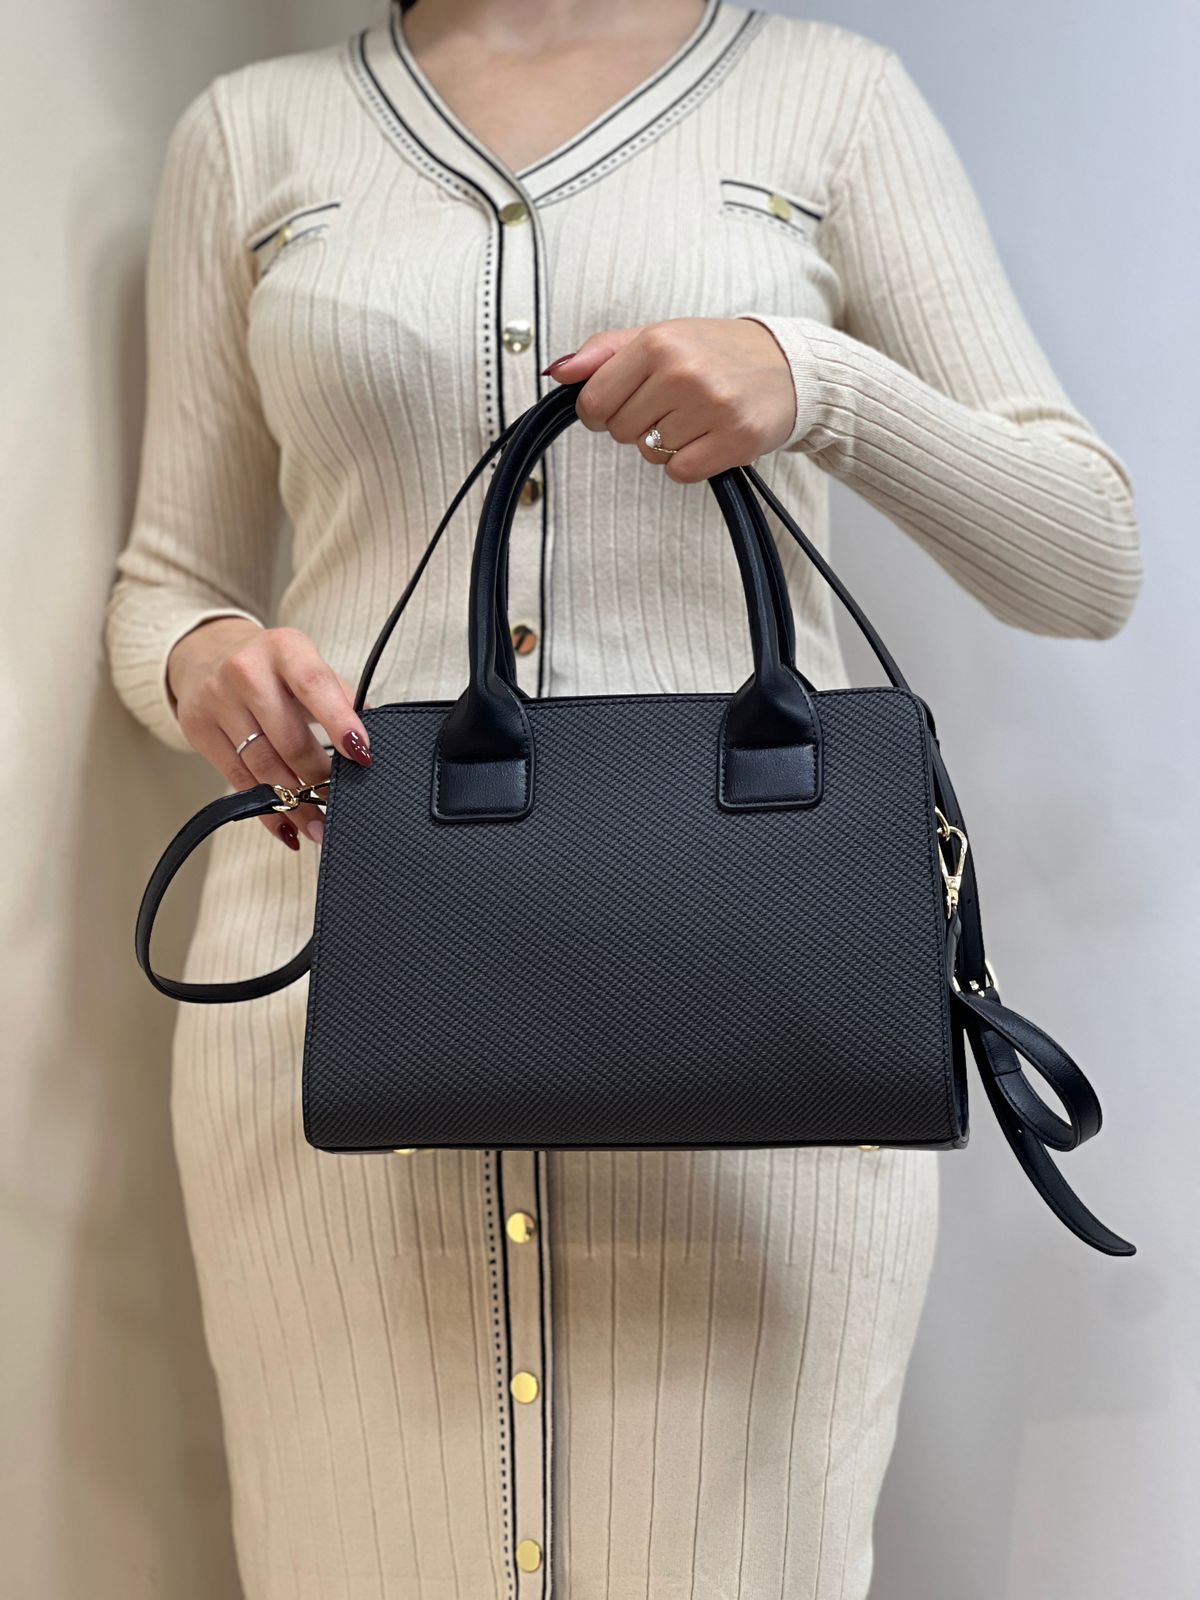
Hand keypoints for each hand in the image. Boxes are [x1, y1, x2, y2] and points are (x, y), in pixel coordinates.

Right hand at [166, 617, 370, 849]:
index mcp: (284, 649)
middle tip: (340, 805)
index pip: (315, 685)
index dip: (340, 722)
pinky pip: (238, 780)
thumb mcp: (306, 665)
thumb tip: (370, 737)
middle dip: (319, 779)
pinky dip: (266, 809)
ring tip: (318, 825)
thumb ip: (340, 696)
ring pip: (264, 766)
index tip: (362, 754)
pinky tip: (287, 825)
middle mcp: (246, 671)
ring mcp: (217, 700)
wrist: (208, 653)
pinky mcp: (199, 729)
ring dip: (295, 803)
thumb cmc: (272, 667)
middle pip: (289, 738)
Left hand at [542, 316, 795, 480]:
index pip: (594, 401)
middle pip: (619, 431)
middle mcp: (684, 372)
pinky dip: (688, 463)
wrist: (788, 367)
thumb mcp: (660, 337)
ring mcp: (711, 408)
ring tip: (695, 417)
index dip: (599, 412)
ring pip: (649, 452)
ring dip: (665, 443)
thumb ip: (604, 352)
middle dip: (637, 424)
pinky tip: (708, 438)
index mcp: (659, 342)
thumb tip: (557, 372)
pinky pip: (679, 472)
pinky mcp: (734, 441)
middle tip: (670, 406)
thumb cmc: (715, 353)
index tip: (619, 405)